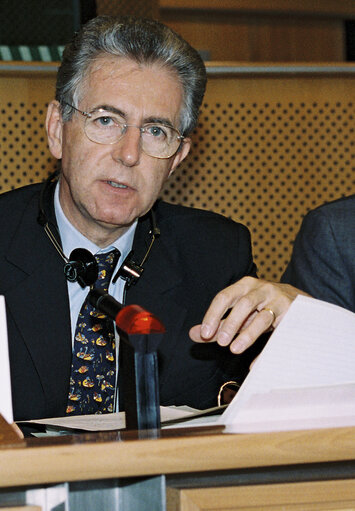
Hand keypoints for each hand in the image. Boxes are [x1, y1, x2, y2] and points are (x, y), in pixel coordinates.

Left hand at [189, 276, 308, 353]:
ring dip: (247, 334)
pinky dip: (266, 350)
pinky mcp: (293, 315)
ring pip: (262, 317)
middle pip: (244, 304)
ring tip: (235, 349)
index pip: (224, 297)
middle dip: (230, 324)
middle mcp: (261, 289)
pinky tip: (255, 363)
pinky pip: (279, 333)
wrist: (298, 301)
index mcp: (244, 286)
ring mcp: (279, 301)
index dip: (213, 315)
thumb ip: (218, 322)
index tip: (205, 333)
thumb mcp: (239, 312)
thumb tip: (193, 333)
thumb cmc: (262, 306)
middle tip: (220, 342)